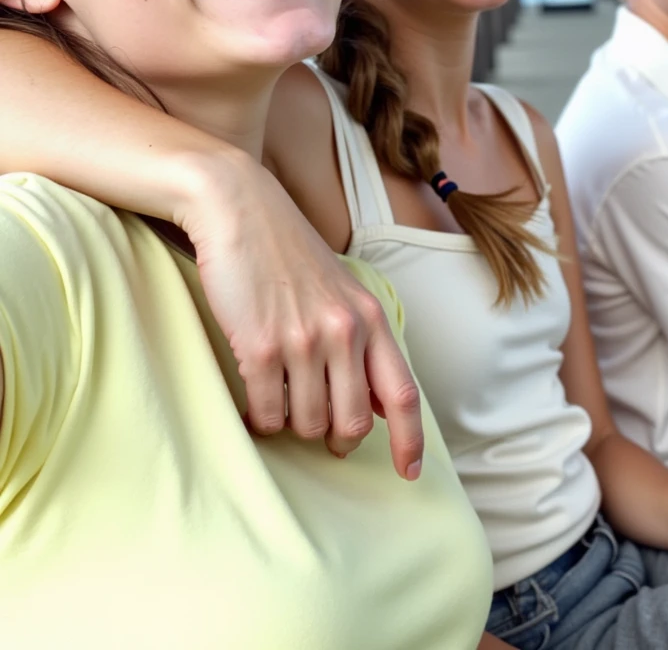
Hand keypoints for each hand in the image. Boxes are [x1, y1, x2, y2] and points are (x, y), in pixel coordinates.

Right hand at [177, 152, 423, 478]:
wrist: (241, 210)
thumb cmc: (290, 254)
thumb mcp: (343, 292)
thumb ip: (363, 343)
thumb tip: (376, 405)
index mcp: (371, 319)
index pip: (403, 394)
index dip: (410, 441)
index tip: (410, 473)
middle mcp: (345, 332)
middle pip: (353, 425)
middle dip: (336, 439)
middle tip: (320, 432)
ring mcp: (304, 341)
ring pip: (308, 424)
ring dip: (294, 424)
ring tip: (281, 398)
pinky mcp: (260, 348)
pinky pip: (268, 414)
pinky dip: (262, 418)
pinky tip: (255, 400)